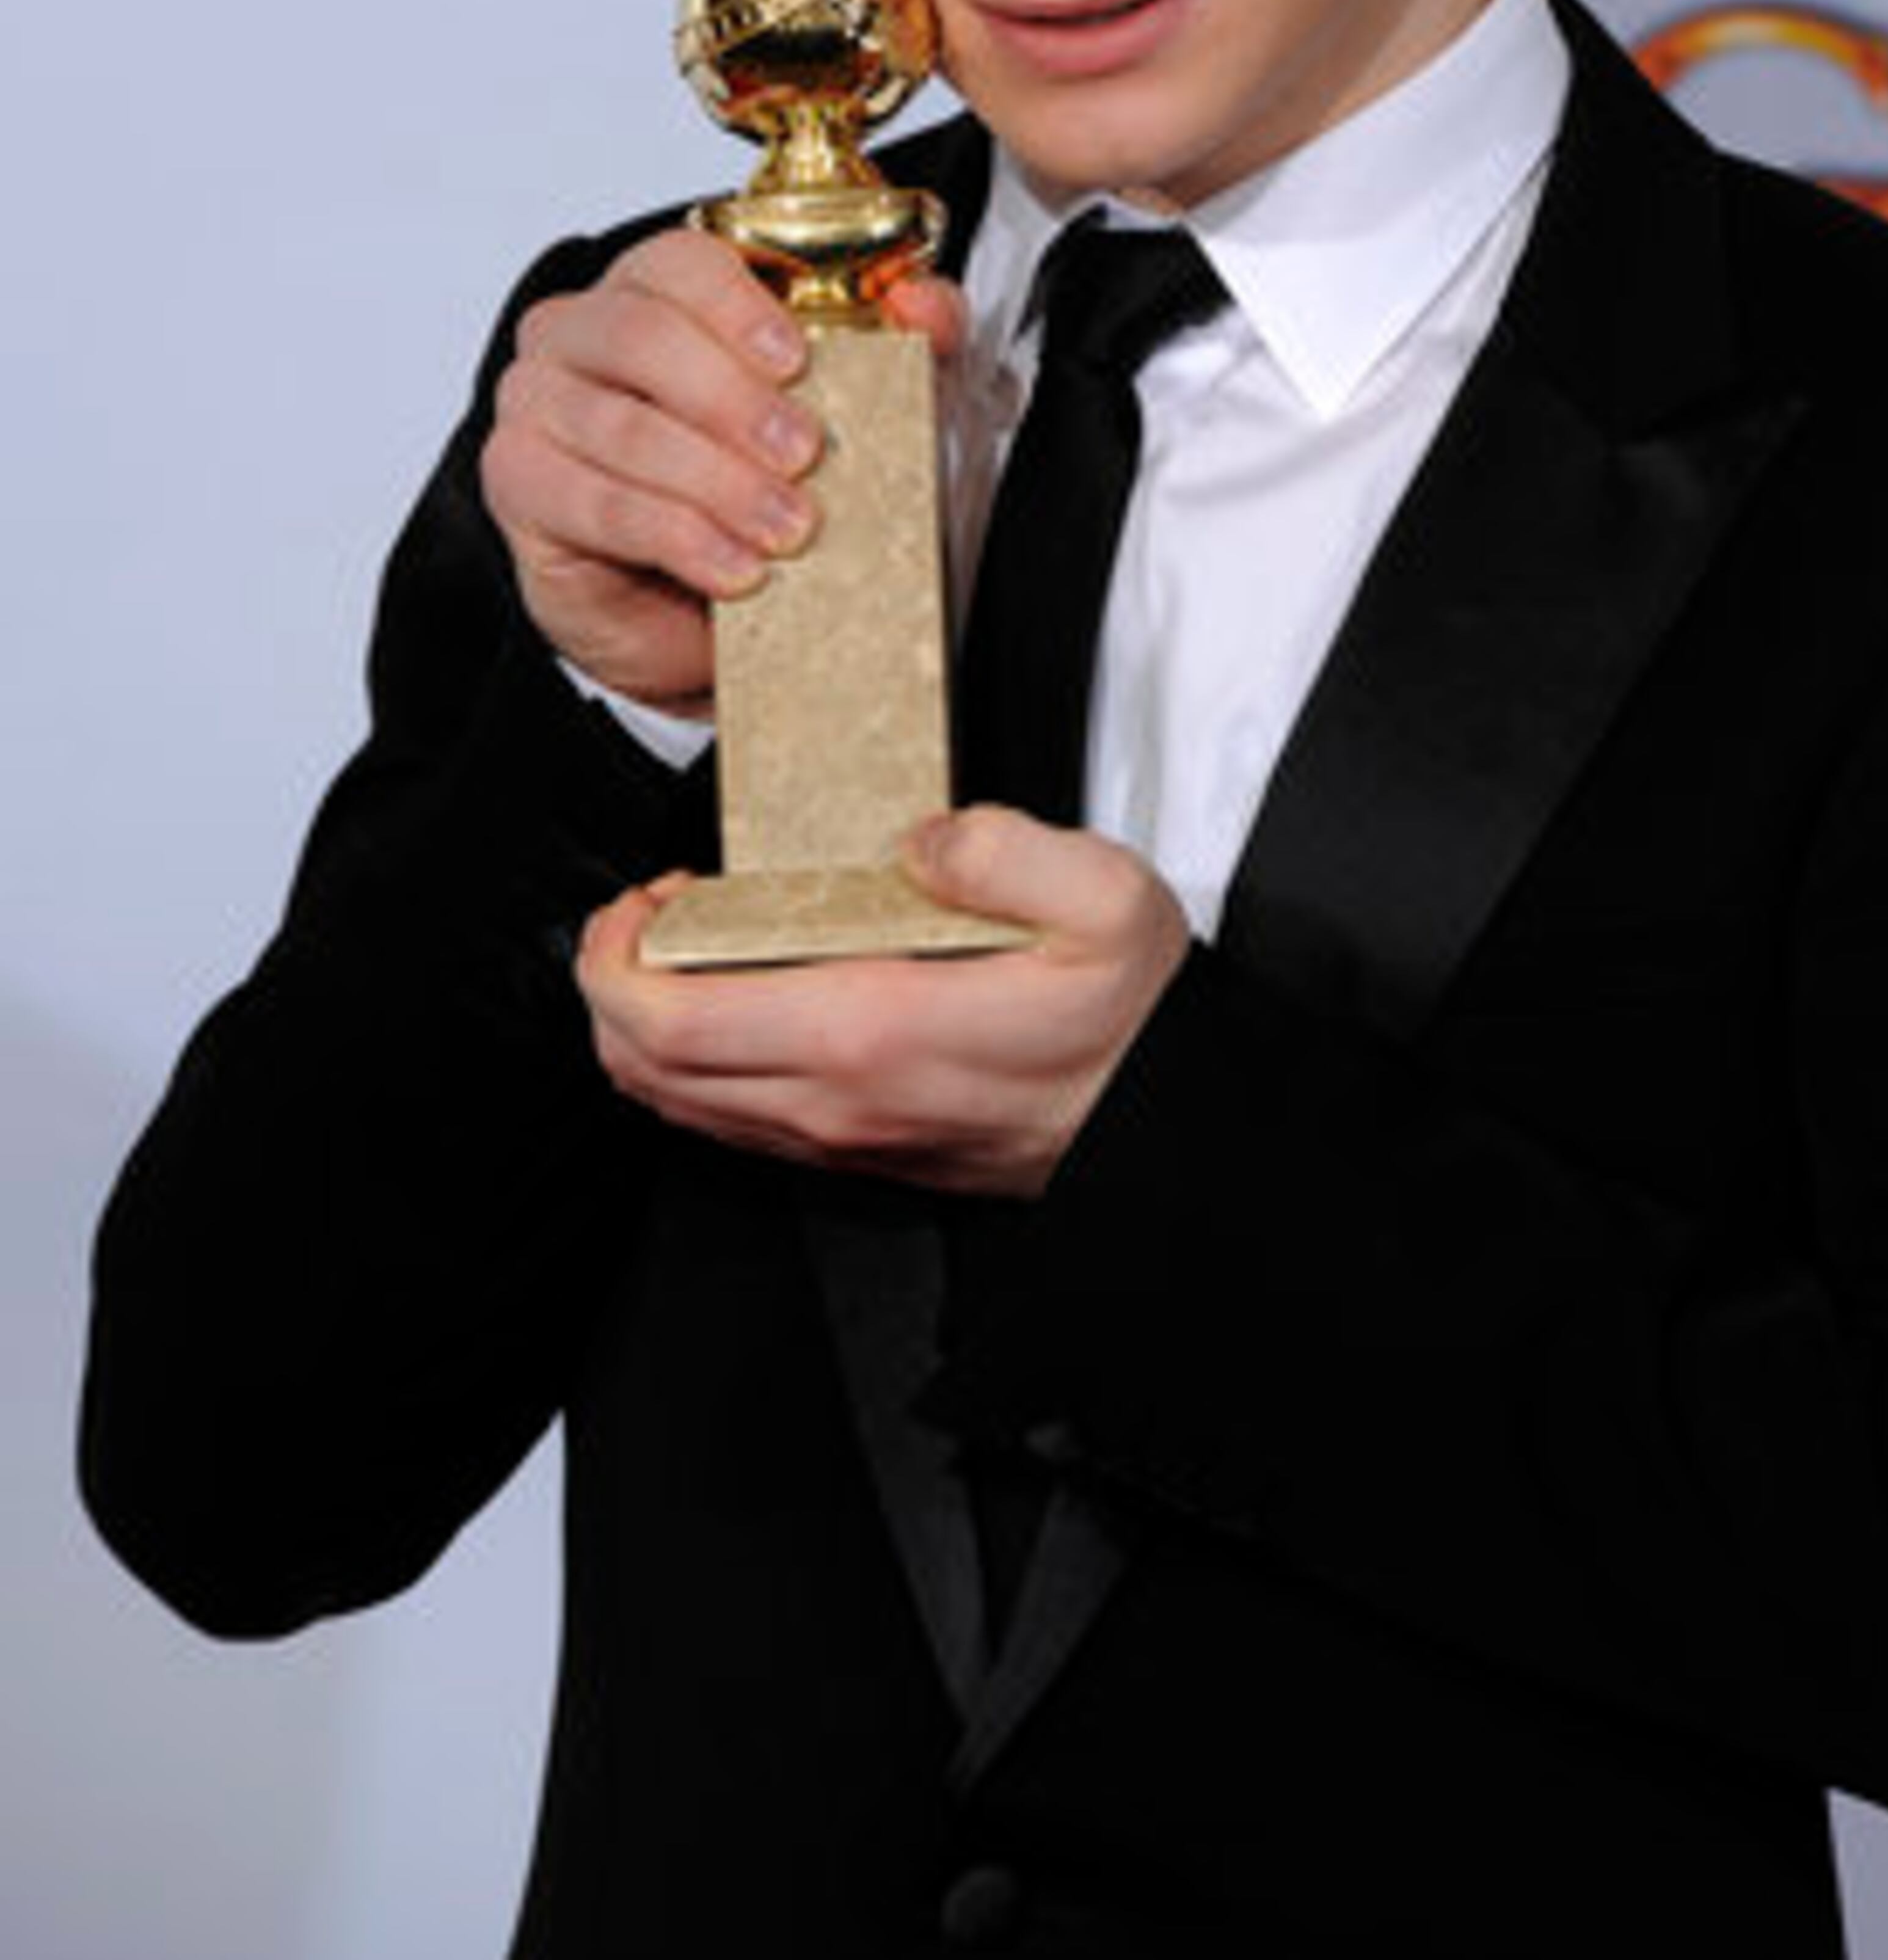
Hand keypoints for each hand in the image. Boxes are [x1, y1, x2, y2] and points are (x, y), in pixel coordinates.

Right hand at [480, 224, 961, 712]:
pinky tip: (734, 569)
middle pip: (640, 335)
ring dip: (714, 483)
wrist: (702, 599)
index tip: (800, 360)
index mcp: (654, 288)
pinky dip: (674, 536)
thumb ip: (902, 342)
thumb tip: (927, 306)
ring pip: (621, 428)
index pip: (678, 262)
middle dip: (732, 401)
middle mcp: (579, 331)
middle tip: (806, 456)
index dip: (737, 305)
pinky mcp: (519, 482)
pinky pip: (594, 501)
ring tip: (787, 530)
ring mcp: (537, 403)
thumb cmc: (767, 479)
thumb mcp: (858, 407)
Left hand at [575, 810, 1193, 1197]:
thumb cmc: (1139, 1020)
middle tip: (651, 914)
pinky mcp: (863, 1154)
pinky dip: (700, 1065)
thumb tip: (921, 836)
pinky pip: (734, 1123)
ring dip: (649, 1028)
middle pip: (645, 1070)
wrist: (1174, 1124)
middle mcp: (839, 1100)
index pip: (669, 1020)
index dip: (614, 958)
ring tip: (691, 947)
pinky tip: (745, 1000)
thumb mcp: (1104, 899)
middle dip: (611, 986)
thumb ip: (1003, 848)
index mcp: (872, 1029)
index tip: (640, 899)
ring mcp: (845, 1139)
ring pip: (679, 1106)